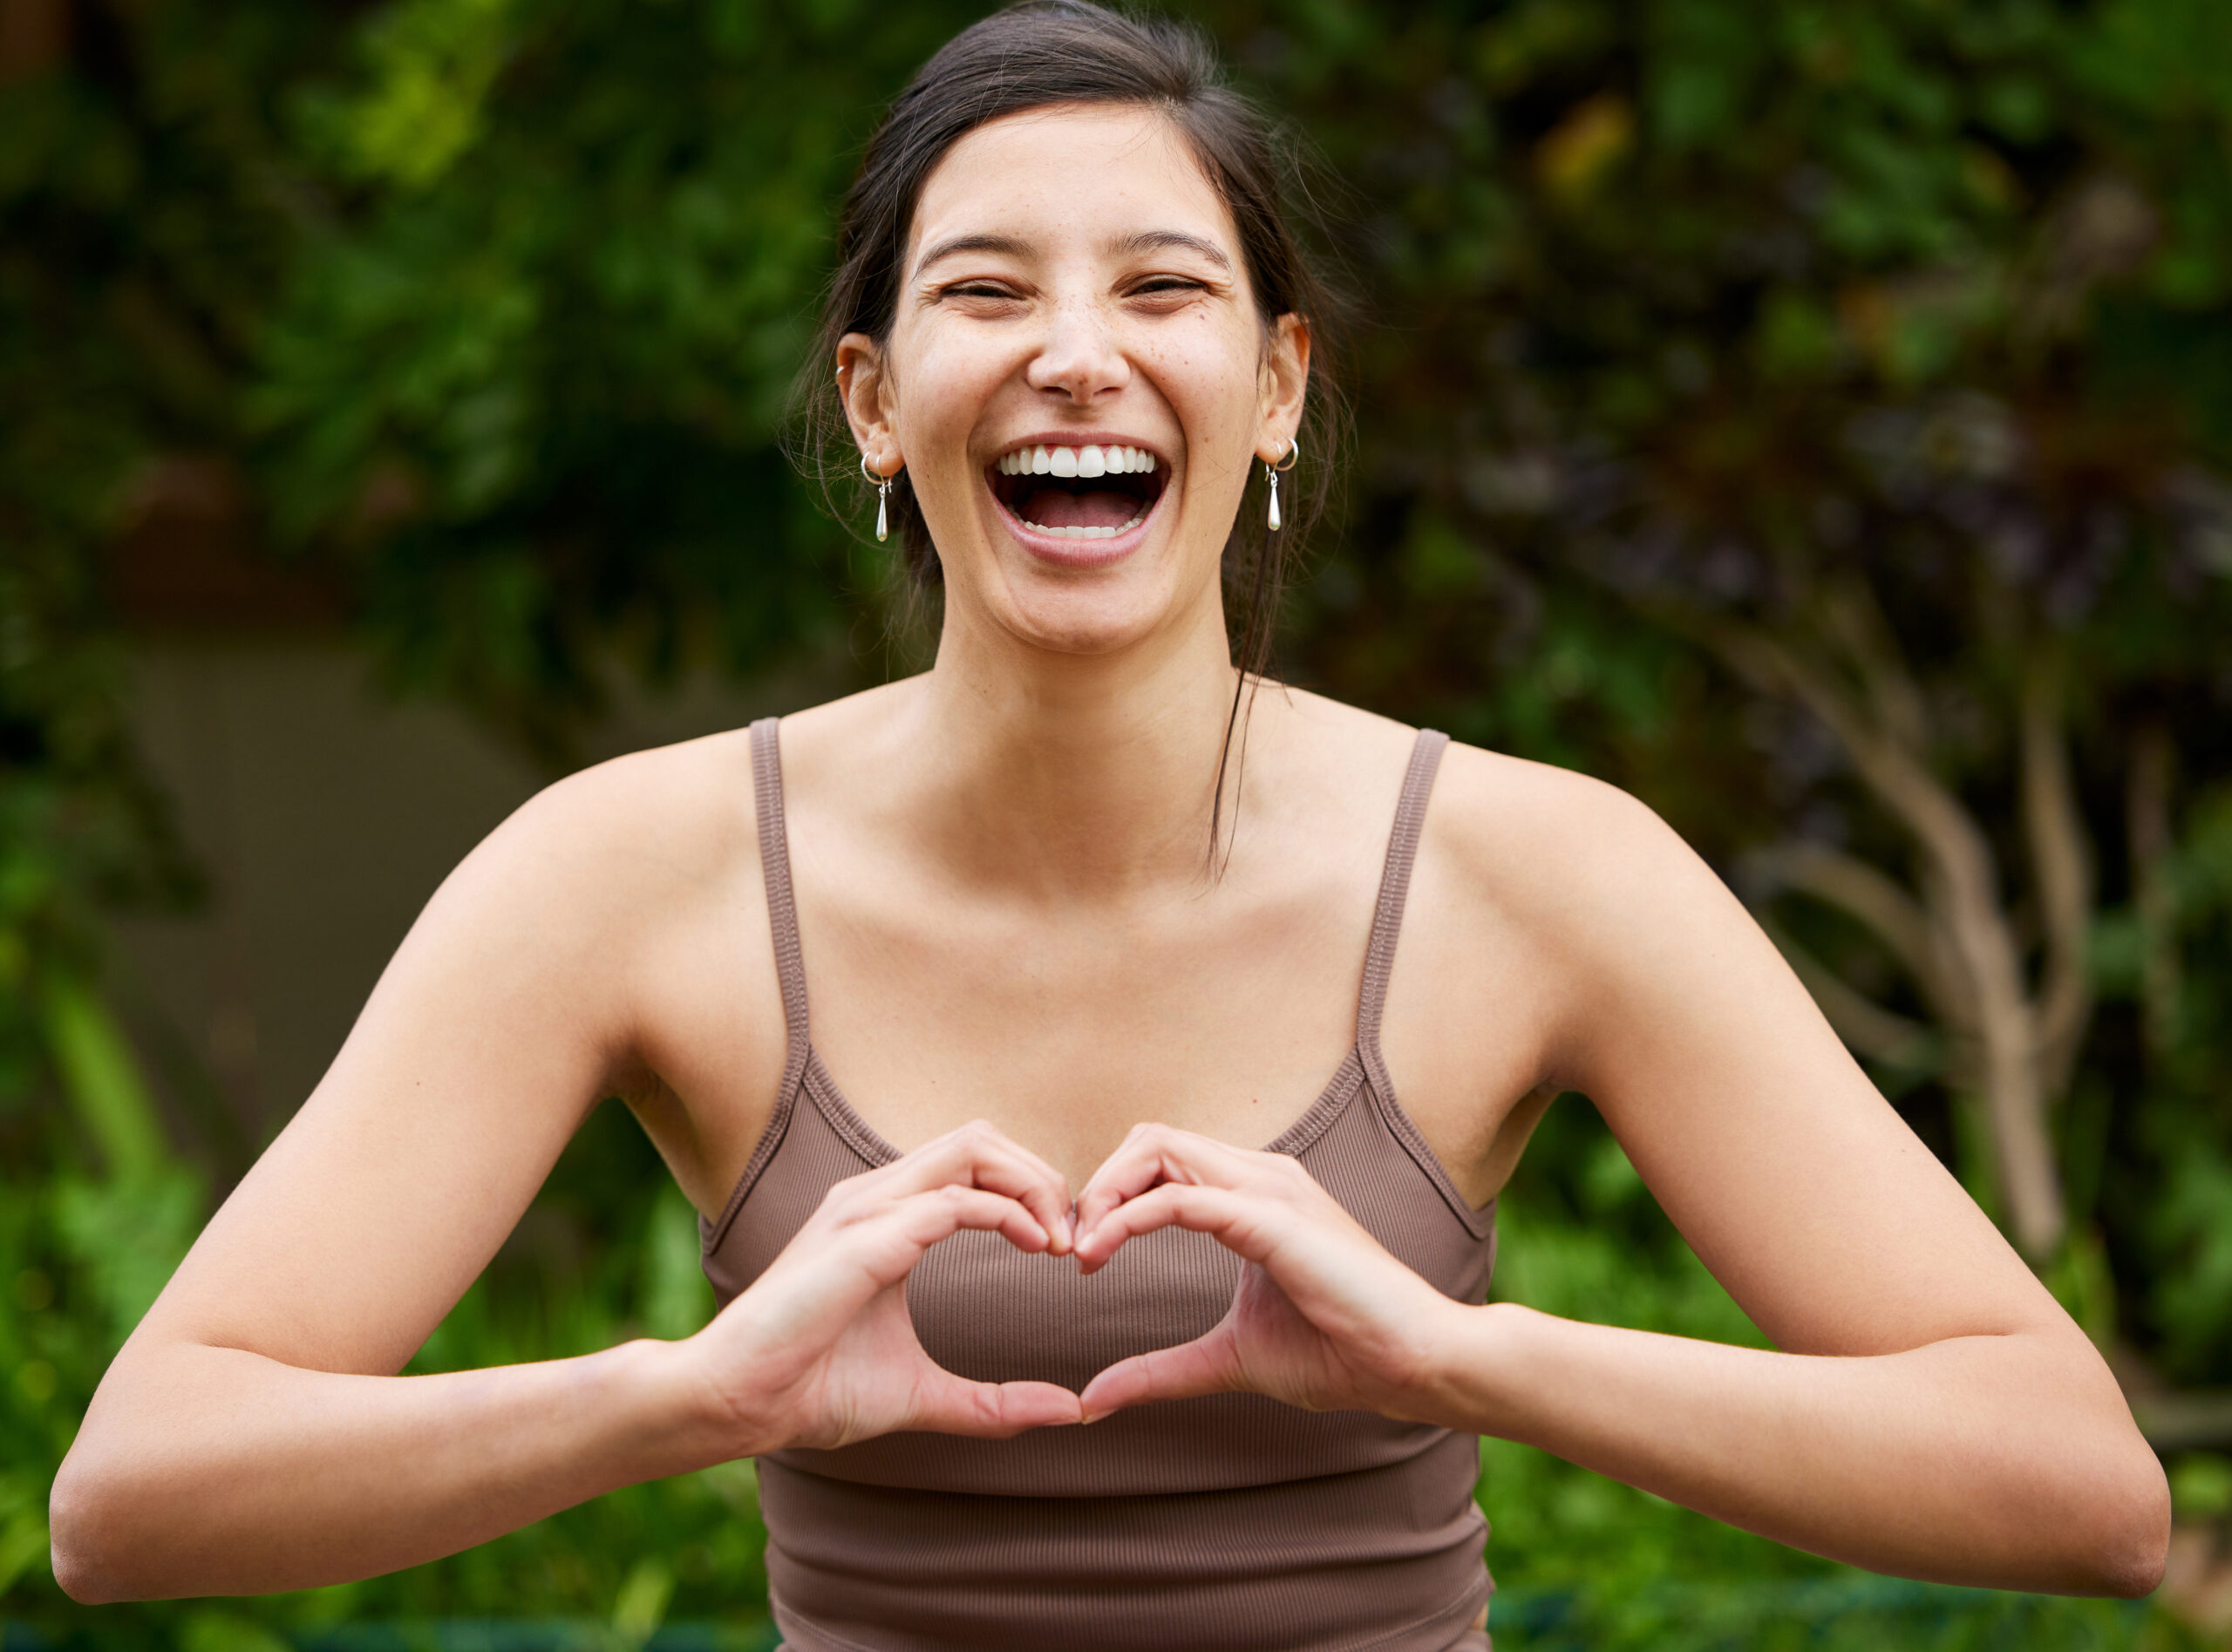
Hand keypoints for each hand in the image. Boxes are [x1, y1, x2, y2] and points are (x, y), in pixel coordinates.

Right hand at [686, 1121, 1084, 1453]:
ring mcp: (867, 1208)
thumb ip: (993, 1402)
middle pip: (981, 1139)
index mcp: (886, 1218)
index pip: (974, 1165)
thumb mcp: (923, 1394)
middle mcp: (876, 1197)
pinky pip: (953, 1199)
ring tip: (1058, 1240)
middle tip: (1073, 1238)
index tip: (1064, 1250)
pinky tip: (1033, 1247)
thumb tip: (1070, 1411)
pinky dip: (1007, 1213)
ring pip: (972, 1147)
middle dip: (1040, 1175)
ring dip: (1031, 1183)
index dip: (1031, 1193)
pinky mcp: (865, 1236)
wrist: (739, 1404)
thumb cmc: (812, 1390)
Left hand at [1071, 1124, 1464, 1423]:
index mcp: (1250, 1195)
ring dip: (1104, 1193)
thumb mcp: (1226, 1359)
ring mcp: (1269, 1189)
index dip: (1107, 1198)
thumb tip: (1092, 1399)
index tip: (1080, 1258)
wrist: (1411, 1364)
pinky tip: (1099, 1255)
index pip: (1160, 1159)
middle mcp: (1259, 1176)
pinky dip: (1127, 1219)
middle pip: (1150, 1138)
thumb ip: (1159, 1370)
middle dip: (1096, 1185)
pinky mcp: (1273, 1218)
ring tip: (1079, 1250)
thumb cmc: (1338, 1353)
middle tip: (1069, 1247)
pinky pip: (1180, 1198)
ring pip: (1159, 1148)